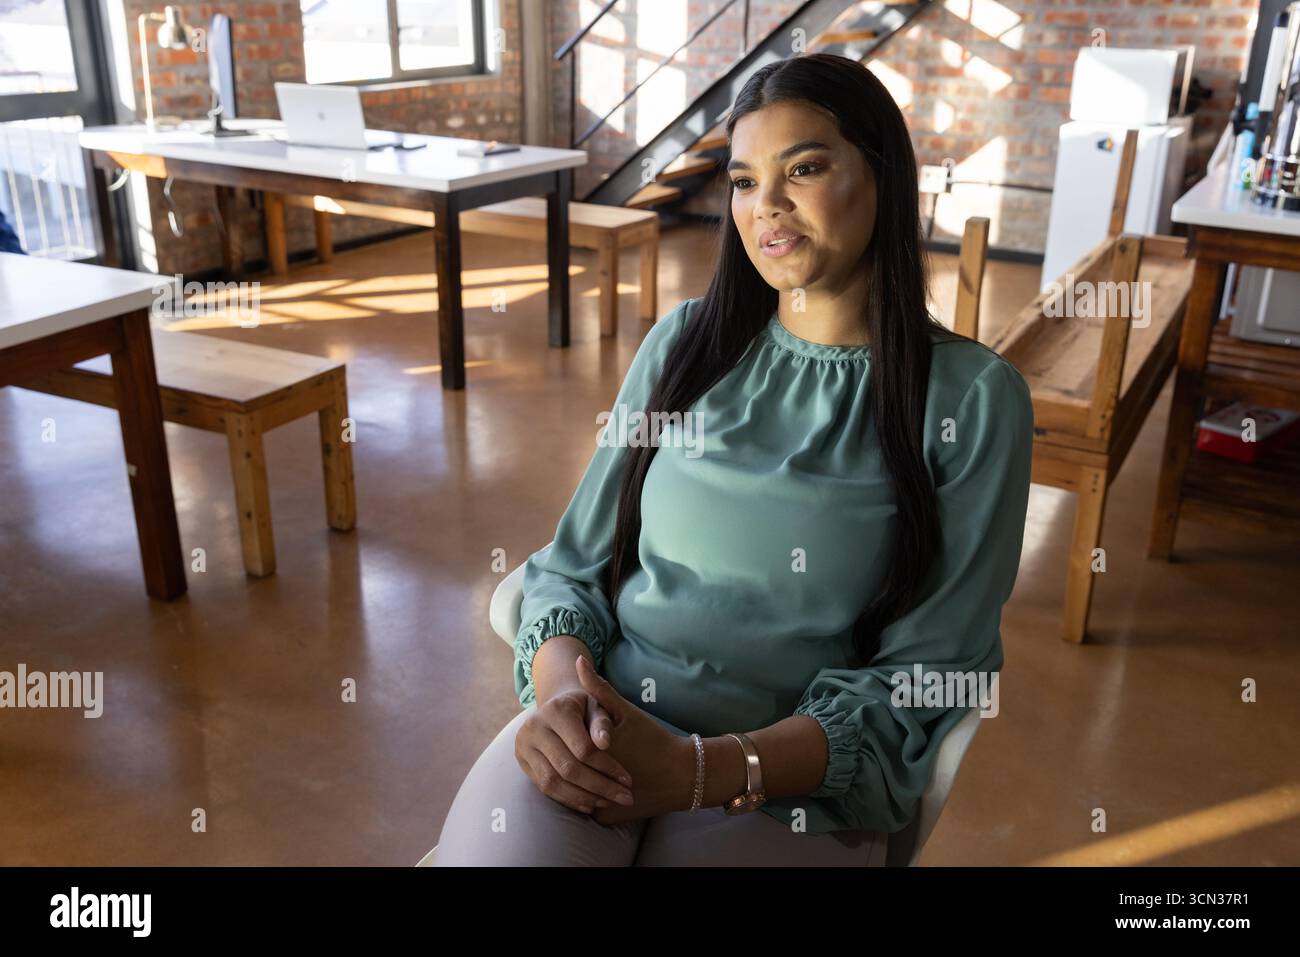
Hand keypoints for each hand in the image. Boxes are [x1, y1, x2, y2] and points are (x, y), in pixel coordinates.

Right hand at [515, 679, 635, 815]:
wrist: (557, 707)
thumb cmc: (585, 708)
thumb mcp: (598, 707)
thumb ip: (603, 723)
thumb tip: (605, 743)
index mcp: (556, 710)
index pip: (583, 748)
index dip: (607, 768)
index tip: (628, 780)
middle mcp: (535, 727)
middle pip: (568, 768)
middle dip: (600, 787)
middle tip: (625, 798)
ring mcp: (524, 746)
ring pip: (554, 782)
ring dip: (584, 797)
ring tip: (609, 803)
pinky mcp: (522, 761)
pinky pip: (545, 788)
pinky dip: (569, 799)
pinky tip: (590, 804)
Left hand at [572, 656, 694, 826]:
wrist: (683, 776)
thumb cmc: (653, 740)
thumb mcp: (626, 712)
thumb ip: (598, 688)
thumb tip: (578, 660)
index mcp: (593, 751)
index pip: (562, 744)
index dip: (568, 737)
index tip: (574, 733)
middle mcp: (592, 778)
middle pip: (564, 767)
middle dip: (566, 759)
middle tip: (573, 749)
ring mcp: (597, 801)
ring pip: (571, 790)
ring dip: (574, 780)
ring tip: (583, 766)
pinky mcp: (606, 818)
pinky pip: (586, 806)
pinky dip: (588, 797)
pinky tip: (597, 785)